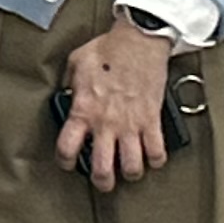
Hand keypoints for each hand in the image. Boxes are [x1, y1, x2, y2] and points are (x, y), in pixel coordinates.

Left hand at [58, 16, 175, 189]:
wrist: (139, 41)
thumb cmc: (107, 49)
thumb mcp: (75, 64)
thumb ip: (69, 84)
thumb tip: (67, 94)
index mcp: (83, 110)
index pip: (67, 148)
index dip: (65, 161)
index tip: (68, 163)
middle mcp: (107, 123)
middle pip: (102, 168)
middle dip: (101, 181)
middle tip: (102, 181)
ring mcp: (132, 124)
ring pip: (132, 166)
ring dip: (129, 173)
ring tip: (127, 171)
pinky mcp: (153, 120)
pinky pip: (158, 151)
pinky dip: (156, 159)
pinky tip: (152, 158)